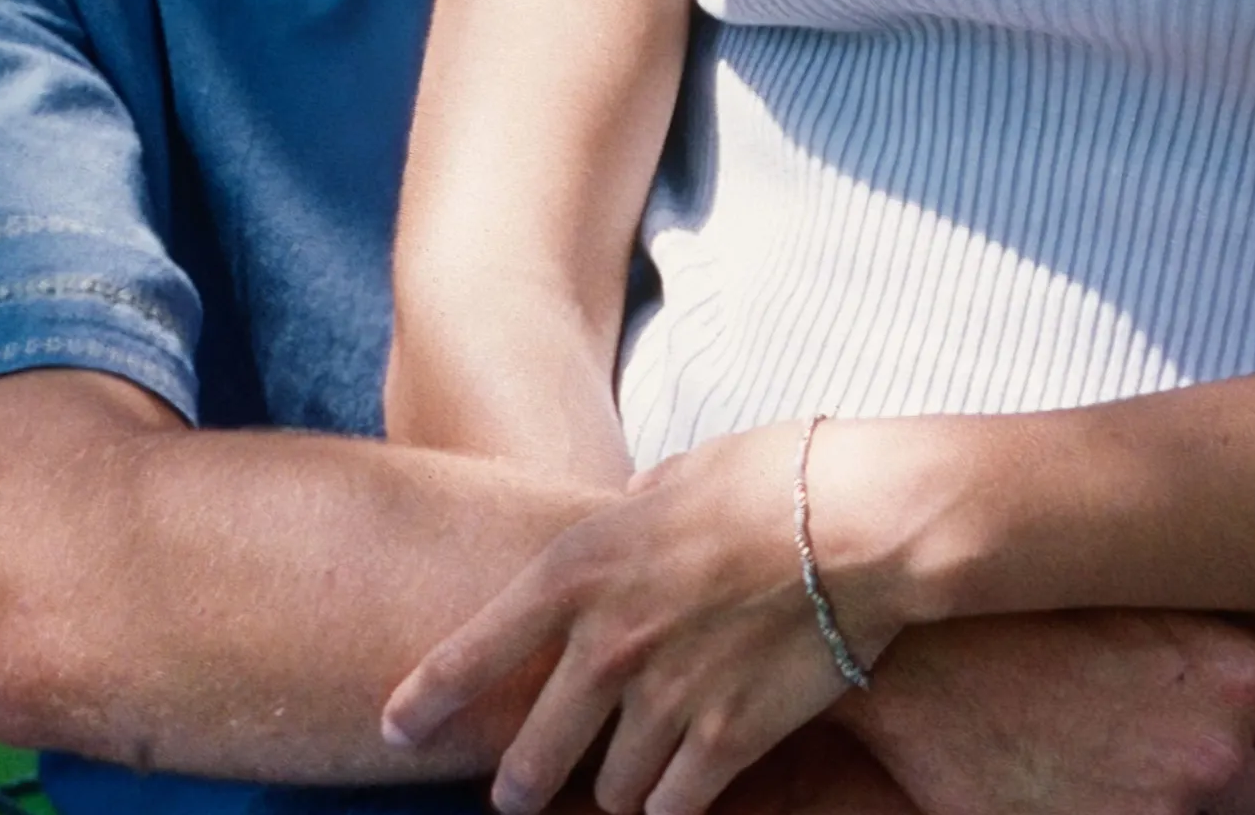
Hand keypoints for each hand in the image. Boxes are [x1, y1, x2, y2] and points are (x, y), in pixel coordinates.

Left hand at [383, 422, 897, 814]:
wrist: (859, 519)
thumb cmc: (775, 475)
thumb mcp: (679, 474)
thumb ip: (634, 509)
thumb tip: (627, 510)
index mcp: (585, 564)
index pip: (477, 647)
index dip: (427, 696)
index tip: (395, 728)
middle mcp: (610, 641)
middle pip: (533, 752)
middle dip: (518, 781)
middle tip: (514, 792)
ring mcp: (665, 698)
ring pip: (608, 790)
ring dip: (613, 789)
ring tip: (622, 780)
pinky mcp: (726, 740)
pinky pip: (671, 808)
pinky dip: (670, 808)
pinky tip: (676, 798)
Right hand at [856, 610, 1254, 814]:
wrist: (925, 656)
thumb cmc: (1033, 612)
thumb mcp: (1148, 604)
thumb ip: (1219, 656)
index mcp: (1241, 674)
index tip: (1246, 743)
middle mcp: (1215, 751)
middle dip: (1229, 789)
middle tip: (1160, 746)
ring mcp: (1162, 812)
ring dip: (1183, 812)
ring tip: (1118, 763)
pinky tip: (1086, 786)